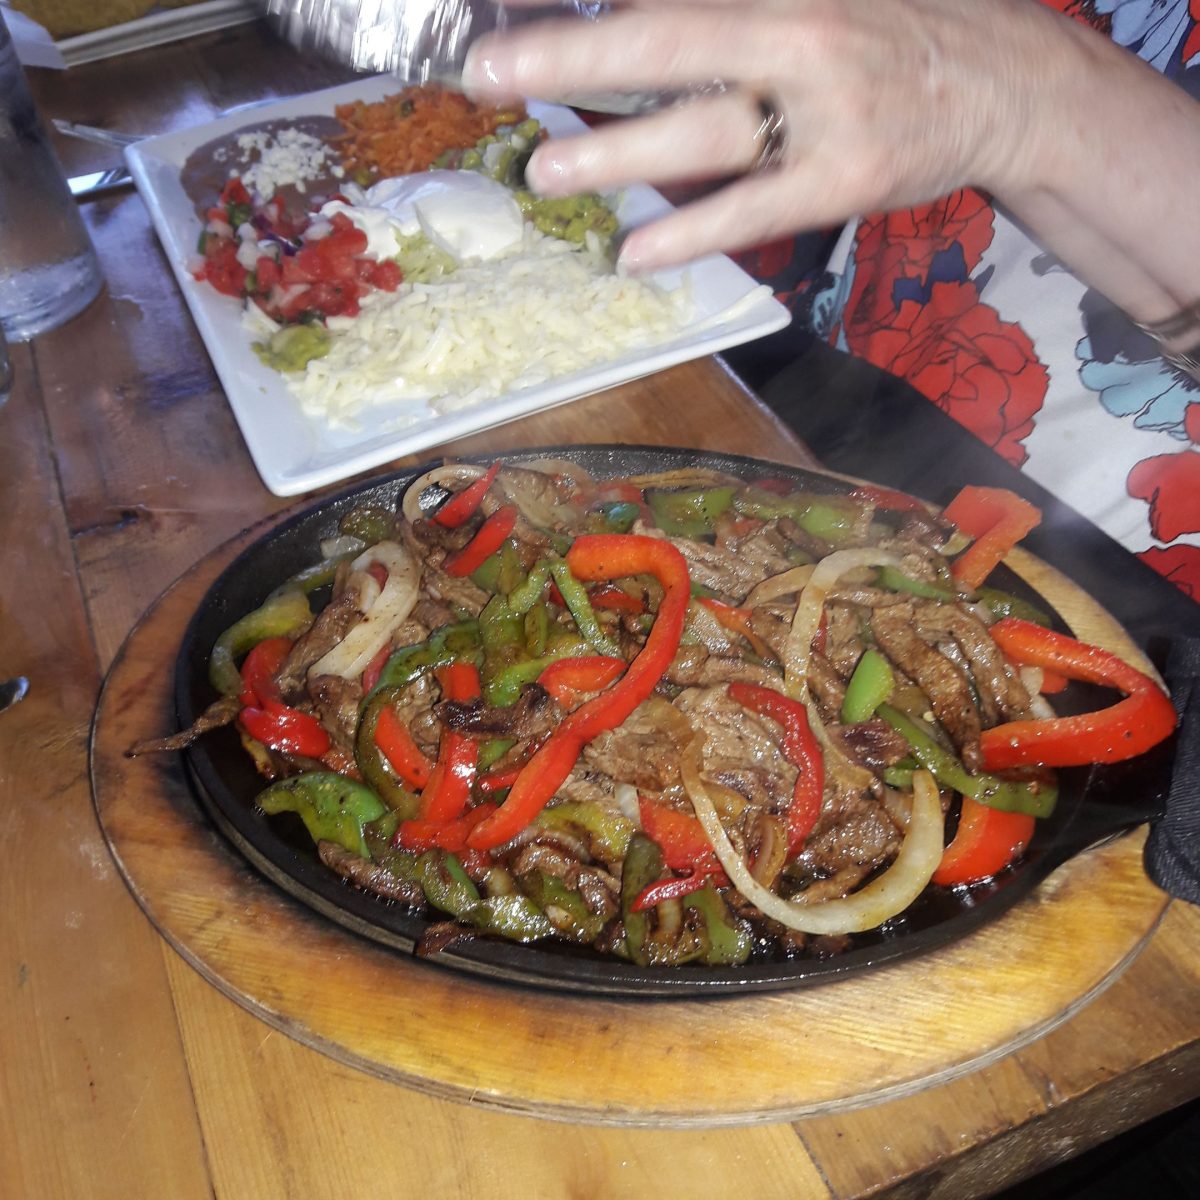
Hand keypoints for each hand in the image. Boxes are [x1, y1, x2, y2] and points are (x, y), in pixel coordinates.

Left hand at [463, 0, 1090, 269]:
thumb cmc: (895, 27)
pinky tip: (634, 252)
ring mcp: (825, 114)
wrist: (1004, 82)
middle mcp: (799, 38)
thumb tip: (640, 19)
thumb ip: (734, 9)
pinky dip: (691, 231)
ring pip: (703, 133)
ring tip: (545, 168)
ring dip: (616, 153)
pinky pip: (753, 209)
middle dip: (569, 57)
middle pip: (667, 45)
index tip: (512, 16)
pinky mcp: (844, 181)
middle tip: (486, 73)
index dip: (591, 9)